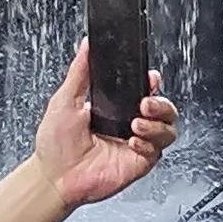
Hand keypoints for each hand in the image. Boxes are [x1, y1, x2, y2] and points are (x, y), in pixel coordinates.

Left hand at [32, 42, 177, 208]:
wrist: (55, 176)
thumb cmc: (56, 144)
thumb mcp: (65, 100)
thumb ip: (80, 72)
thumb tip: (86, 45)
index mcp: (116, 108)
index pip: (144, 90)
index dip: (151, 83)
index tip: (149, 77)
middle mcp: (130, 124)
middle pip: (164, 109)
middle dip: (161, 103)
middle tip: (145, 103)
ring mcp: (137, 144)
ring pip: (167, 129)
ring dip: (157, 124)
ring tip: (137, 124)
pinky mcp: (140, 163)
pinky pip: (157, 150)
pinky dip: (148, 144)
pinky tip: (132, 143)